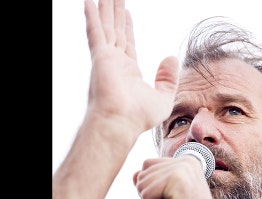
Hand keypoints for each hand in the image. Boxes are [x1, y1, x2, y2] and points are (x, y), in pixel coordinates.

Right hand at [84, 0, 178, 133]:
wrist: (120, 123)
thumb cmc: (138, 118)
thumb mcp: (163, 98)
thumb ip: (168, 78)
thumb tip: (171, 58)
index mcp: (127, 72)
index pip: (127, 43)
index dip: (126, 26)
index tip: (126, 12)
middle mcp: (114, 63)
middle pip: (115, 30)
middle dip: (115, 12)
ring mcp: (106, 58)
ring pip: (106, 26)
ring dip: (105, 9)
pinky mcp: (100, 56)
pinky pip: (96, 30)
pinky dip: (92, 15)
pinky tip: (89, 1)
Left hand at [132, 156, 220, 198]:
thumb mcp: (167, 197)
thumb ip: (152, 183)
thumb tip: (134, 174)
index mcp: (186, 162)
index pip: (149, 165)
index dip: (151, 186)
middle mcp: (184, 161)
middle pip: (143, 173)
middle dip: (149, 194)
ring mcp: (181, 169)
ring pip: (142, 183)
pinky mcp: (176, 180)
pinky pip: (146, 193)